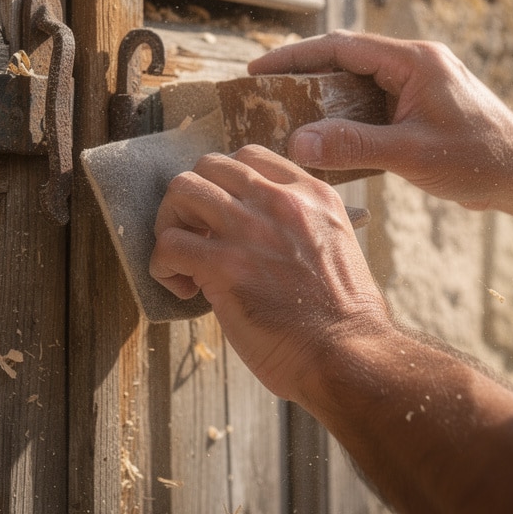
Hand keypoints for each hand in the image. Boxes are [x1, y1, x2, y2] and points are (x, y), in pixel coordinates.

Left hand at [149, 145, 391, 400]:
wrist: (348, 356)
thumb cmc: (341, 318)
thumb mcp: (334, 246)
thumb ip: (296, 226)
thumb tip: (251, 229)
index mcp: (311, 195)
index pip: (249, 157)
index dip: (224, 185)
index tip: (224, 219)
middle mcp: (281, 201)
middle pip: (207, 166)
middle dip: (192, 201)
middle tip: (198, 239)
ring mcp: (251, 230)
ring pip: (181, 191)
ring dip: (171, 225)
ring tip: (185, 260)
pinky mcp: (225, 266)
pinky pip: (169, 244)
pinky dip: (163, 266)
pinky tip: (184, 288)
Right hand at [248, 30, 512, 209]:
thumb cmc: (479, 159)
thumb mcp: (410, 153)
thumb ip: (351, 146)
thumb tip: (297, 143)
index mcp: (414, 60)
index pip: (341, 47)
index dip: (295, 57)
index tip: (258, 70)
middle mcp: (415, 64)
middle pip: (345, 60)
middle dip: (303, 74)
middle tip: (262, 91)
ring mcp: (419, 85)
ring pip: (358, 84)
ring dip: (323, 98)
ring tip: (283, 113)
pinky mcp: (422, 108)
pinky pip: (373, 105)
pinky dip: (346, 117)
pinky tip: (324, 138)